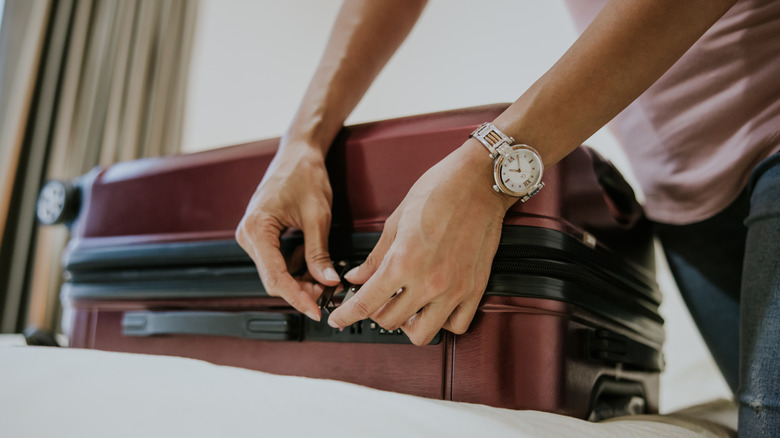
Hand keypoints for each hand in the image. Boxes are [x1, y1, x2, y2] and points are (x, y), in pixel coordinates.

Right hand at [235, 141, 340, 321]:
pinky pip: (276, 260)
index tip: (315, 311)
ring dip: (299, 280)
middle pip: (273, 278)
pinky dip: (295, 267)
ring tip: (324, 279)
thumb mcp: (318, 217)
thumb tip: (327, 281)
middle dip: (300, 290)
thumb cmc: (304, 174)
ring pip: (275, 272)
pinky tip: (314, 266)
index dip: (297, 297)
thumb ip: (319, 253)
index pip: (275, 277)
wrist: (298, 153)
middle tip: (326, 294)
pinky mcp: (260, 234)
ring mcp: (252, 235)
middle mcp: (248, 234)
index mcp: (257, 228)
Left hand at [327, 141, 514, 344]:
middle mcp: (429, 282)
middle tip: (377, 300)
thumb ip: (376, 257)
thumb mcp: (396, 221)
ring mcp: (454, 289)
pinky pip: (457, 325)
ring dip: (408, 325)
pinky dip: (442, 322)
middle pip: (390, 322)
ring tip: (406, 307)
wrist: (479, 182)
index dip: (346, 315)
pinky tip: (435, 307)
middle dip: (376, 313)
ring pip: (422, 334)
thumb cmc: (438, 191)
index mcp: (403, 262)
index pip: (366, 303)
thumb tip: (357, 277)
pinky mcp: (475, 289)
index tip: (338, 319)